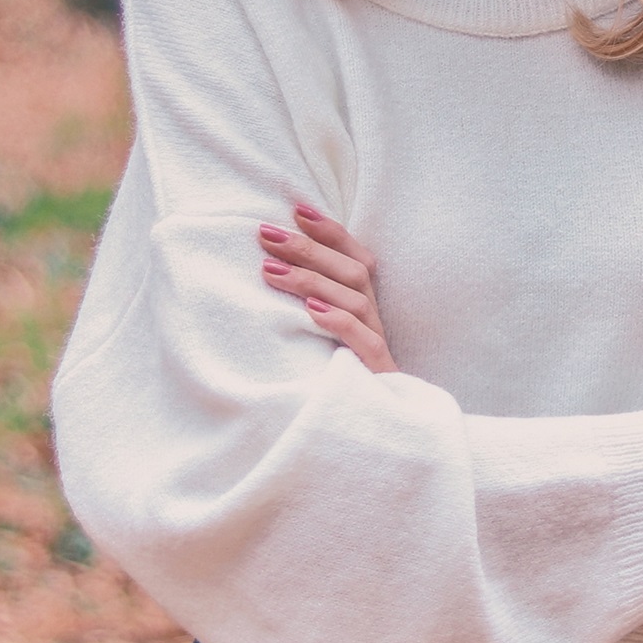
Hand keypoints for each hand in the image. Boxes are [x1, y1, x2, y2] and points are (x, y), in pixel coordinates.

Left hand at [259, 203, 396, 373]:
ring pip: (355, 299)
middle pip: (351, 271)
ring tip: (270, 271)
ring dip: (312, 280)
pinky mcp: (377, 375)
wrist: (365, 432)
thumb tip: (265, 266)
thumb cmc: (331, 377)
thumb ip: (306, 303)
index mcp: (363, 304)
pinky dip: (339, 323)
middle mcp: (374, 318)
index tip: (296, 209)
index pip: (354, 255)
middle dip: (308, 248)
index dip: (329, 231)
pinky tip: (311, 312)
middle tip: (265, 235)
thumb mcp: (314, 336)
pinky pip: (365, 343)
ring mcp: (378, 345)